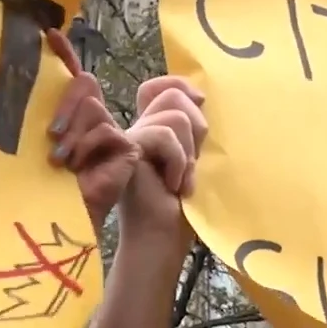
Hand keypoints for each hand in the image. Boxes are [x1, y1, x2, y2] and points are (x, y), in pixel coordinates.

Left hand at [44, 28, 135, 229]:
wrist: (67, 218)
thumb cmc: (46, 187)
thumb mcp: (34, 148)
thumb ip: (34, 121)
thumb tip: (7, 95)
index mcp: (71, 116)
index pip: (71, 76)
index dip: (63, 53)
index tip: (49, 33)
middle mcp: (93, 118)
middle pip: (83, 83)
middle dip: (64, 103)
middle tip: (51, 134)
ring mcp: (112, 131)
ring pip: (92, 106)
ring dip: (72, 133)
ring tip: (60, 160)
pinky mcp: (127, 147)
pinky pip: (105, 130)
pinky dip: (87, 146)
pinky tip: (78, 166)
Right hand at [119, 76, 206, 250]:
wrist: (159, 240)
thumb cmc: (178, 210)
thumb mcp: (192, 161)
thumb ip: (192, 130)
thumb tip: (199, 95)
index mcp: (152, 130)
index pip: (162, 88)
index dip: (181, 87)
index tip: (200, 104)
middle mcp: (137, 129)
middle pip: (171, 95)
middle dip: (195, 128)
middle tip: (190, 165)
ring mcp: (128, 138)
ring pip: (174, 115)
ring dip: (187, 152)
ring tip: (180, 180)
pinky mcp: (126, 149)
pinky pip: (164, 134)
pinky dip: (177, 161)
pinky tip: (172, 186)